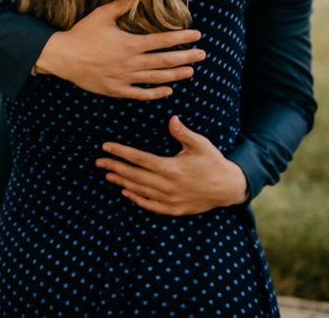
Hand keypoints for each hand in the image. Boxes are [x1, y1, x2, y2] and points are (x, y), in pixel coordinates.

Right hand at [34, 0, 204, 99]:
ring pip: (156, 78)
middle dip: (186, 57)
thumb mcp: (102, 15)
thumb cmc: (81, 34)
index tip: (197, 36)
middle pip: (165, 61)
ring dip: (176, 75)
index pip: (163, 40)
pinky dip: (156, 93)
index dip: (182, 38)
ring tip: (190, 71)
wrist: (62, 57)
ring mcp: (124, 78)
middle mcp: (131, 62)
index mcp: (130, 43)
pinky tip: (168, 90)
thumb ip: (123, 4)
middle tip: (202, 55)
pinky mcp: (116, 89)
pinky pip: (140, 94)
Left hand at [97, 116, 248, 214]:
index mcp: (172, 168)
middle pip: (135, 175)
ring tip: (108, 174)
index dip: (120, 152)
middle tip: (98, 161)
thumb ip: (183, 133)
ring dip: (122, 182)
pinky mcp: (175, 209)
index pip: (139, 159)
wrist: (230, 188)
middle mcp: (168, 185)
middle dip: (115, 167)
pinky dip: (136, 199)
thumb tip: (171, 118)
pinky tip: (126, 192)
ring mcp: (171, 199)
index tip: (105, 147)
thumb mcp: (200, 145)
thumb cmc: (213, 162)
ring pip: (140, 190)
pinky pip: (151, 205)